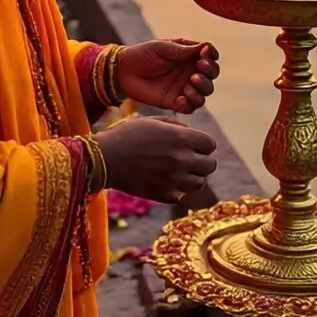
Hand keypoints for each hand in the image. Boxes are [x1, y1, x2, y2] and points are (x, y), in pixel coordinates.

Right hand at [96, 116, 216, 202]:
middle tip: (190, 160)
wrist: (105, 157)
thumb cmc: (127, 134)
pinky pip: (181, 196)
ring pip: (200, 183)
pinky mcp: (163, 194)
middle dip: (202, 161)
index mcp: (181, 138)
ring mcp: (174, 179)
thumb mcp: (152, 121)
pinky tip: (167, 182)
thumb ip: (176, 126)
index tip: (193, 145)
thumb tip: (190, 134)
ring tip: (181, 173)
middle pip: (210, 165)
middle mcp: (182, 159)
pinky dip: (177, 190)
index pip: (210, 144)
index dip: (203, 144)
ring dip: (193, 177)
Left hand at [116, 40, 219, 114]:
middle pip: (211, 76)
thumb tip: (206, 47)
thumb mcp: (162, 48)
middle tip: (197, 72)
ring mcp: (184, 88)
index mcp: (189, 56)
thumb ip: (184, 50)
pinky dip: (189, 104)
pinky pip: (190, 108)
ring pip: (205, 93)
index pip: (210, 57)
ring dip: (202, 90)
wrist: (124, 71)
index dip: (211, 57)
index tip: (203, 56)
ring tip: (189, 85)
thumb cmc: (143, 54)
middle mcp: (190, 72)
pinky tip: (180, 99)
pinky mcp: (175, 102)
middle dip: (209, 74)